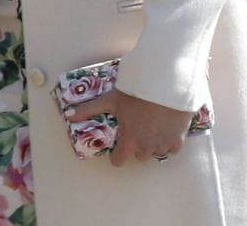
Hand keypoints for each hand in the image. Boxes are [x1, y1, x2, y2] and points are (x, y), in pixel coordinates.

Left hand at [67, 88, 193, 166]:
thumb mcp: (112, 100)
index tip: (122, 145)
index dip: (118, 154)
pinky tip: (170, 129)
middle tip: (141, 130)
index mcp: (128, 142)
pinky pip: (173, 148)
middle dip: (139, 146)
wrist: (169, 85)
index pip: (118, 161)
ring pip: (157, 152)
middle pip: (140, 156)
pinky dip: (172, 141)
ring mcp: (162, 144)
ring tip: (157, 129)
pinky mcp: (178, 139)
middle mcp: (145, 148)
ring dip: (156, 144)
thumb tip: (68, 116)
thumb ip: (90, 109)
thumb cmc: (138, 93)